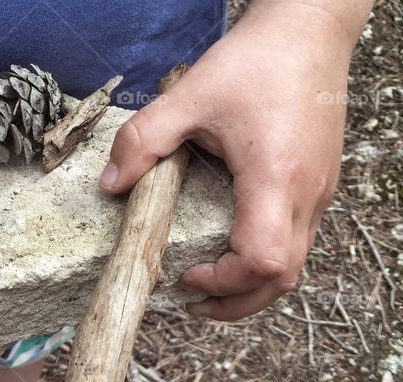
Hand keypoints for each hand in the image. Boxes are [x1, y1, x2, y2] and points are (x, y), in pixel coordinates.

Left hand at [99, 2, 360, 319]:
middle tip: (193, 302)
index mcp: (276, 178)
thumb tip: (110, 185)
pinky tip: (232, 246)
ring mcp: (320, 191)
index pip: (261, 261)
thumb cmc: (258, 60)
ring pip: (294, 263)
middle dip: (235, 302)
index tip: (185, 274)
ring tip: (208, 283)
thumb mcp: (188, 97)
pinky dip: (265, 258)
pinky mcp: (320, 184)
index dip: (222, 282)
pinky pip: (298, 239)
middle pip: (281, 279)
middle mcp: (307, 193)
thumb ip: (143, 141)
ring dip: (251, 284)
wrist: (311, 29)